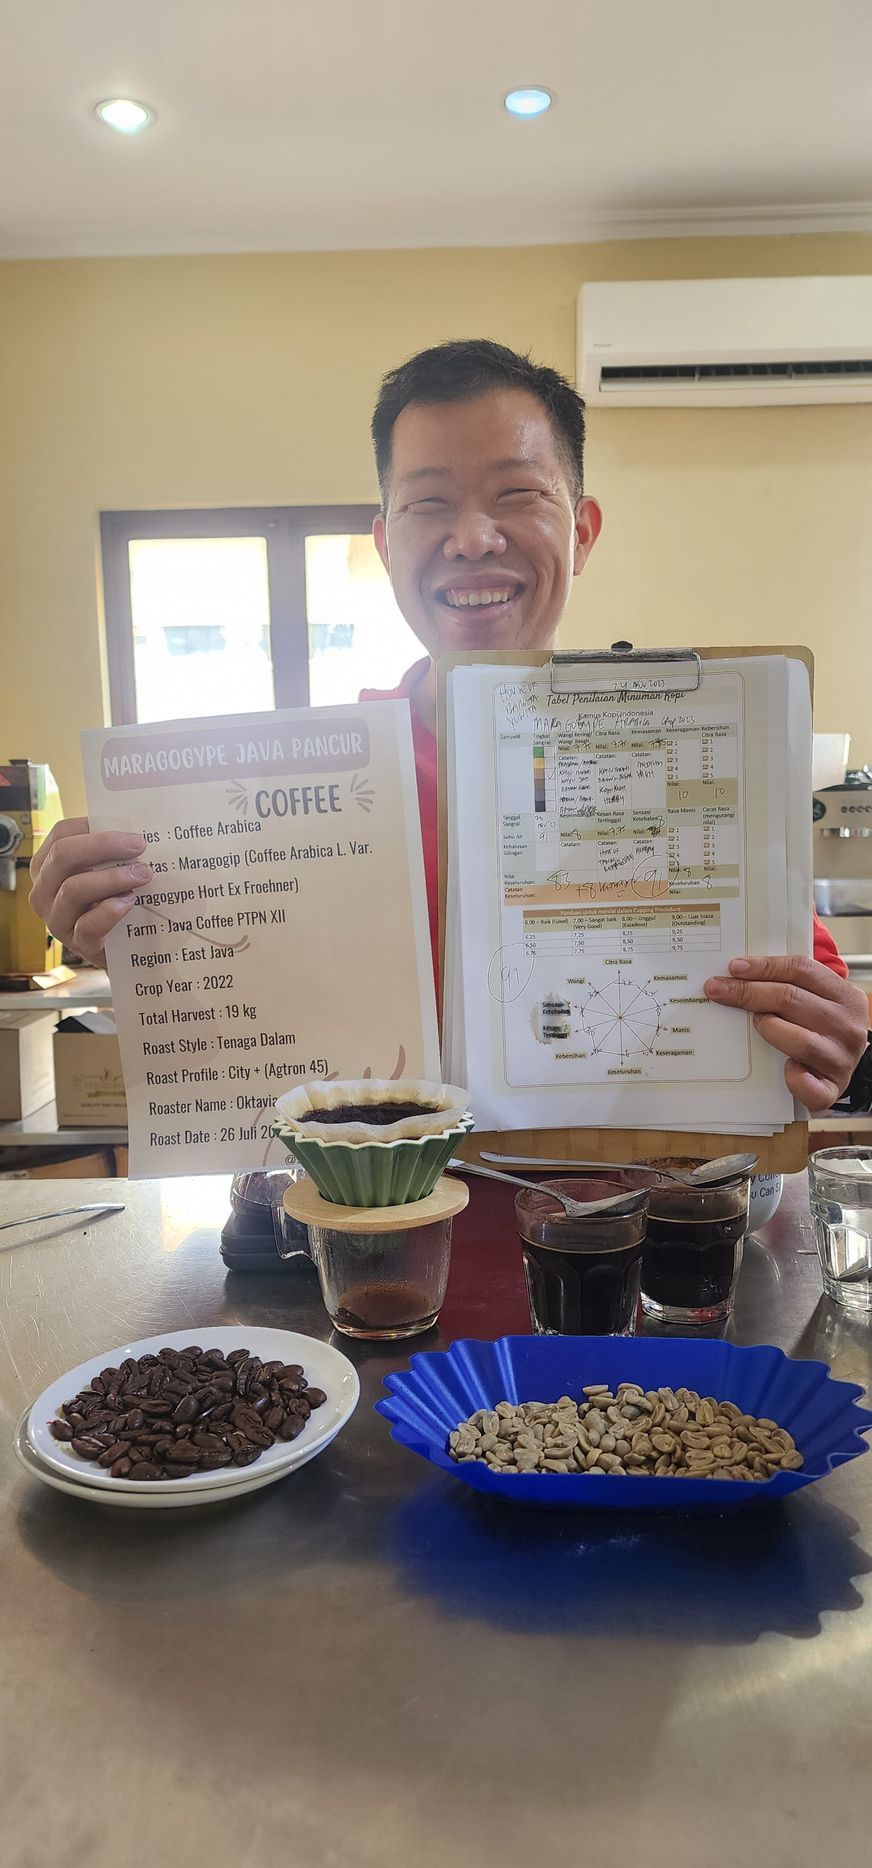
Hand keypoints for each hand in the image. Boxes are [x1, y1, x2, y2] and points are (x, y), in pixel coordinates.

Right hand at [29, 817, 151, 965]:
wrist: (121, 949)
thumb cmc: (112, 902)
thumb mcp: (105, 872)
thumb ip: (111, 852)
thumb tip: (135, 830)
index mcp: (48, 866)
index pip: (61, 834)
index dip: (92, 826)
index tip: (126, 829)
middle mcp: (44, 891)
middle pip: (63, 856)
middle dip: (103, 846)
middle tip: (138, 845)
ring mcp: (57, 919)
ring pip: (73, 889)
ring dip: (112, 878)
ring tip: (142, 874)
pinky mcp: (77, 943)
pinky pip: (88, 924)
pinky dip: (111, 910)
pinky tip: (130, 901)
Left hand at [703, 955, 868, 1112]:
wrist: (846, 1069)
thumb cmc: (823, 1030)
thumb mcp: (819, 1002)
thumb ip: (791, 986)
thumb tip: (739, 975)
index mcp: (846, 997)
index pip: (802, 971)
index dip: (765, 966)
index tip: (734, 968)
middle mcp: (847, 1027)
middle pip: (792, 999)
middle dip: (749, 992)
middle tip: (719, 990)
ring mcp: (841, 1060)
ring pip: (799, 1040)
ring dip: (769, 1028)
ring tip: (755, 1024)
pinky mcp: (832, 1089)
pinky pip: (808, 1086)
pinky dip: (793, 1079)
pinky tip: (783, 1069)